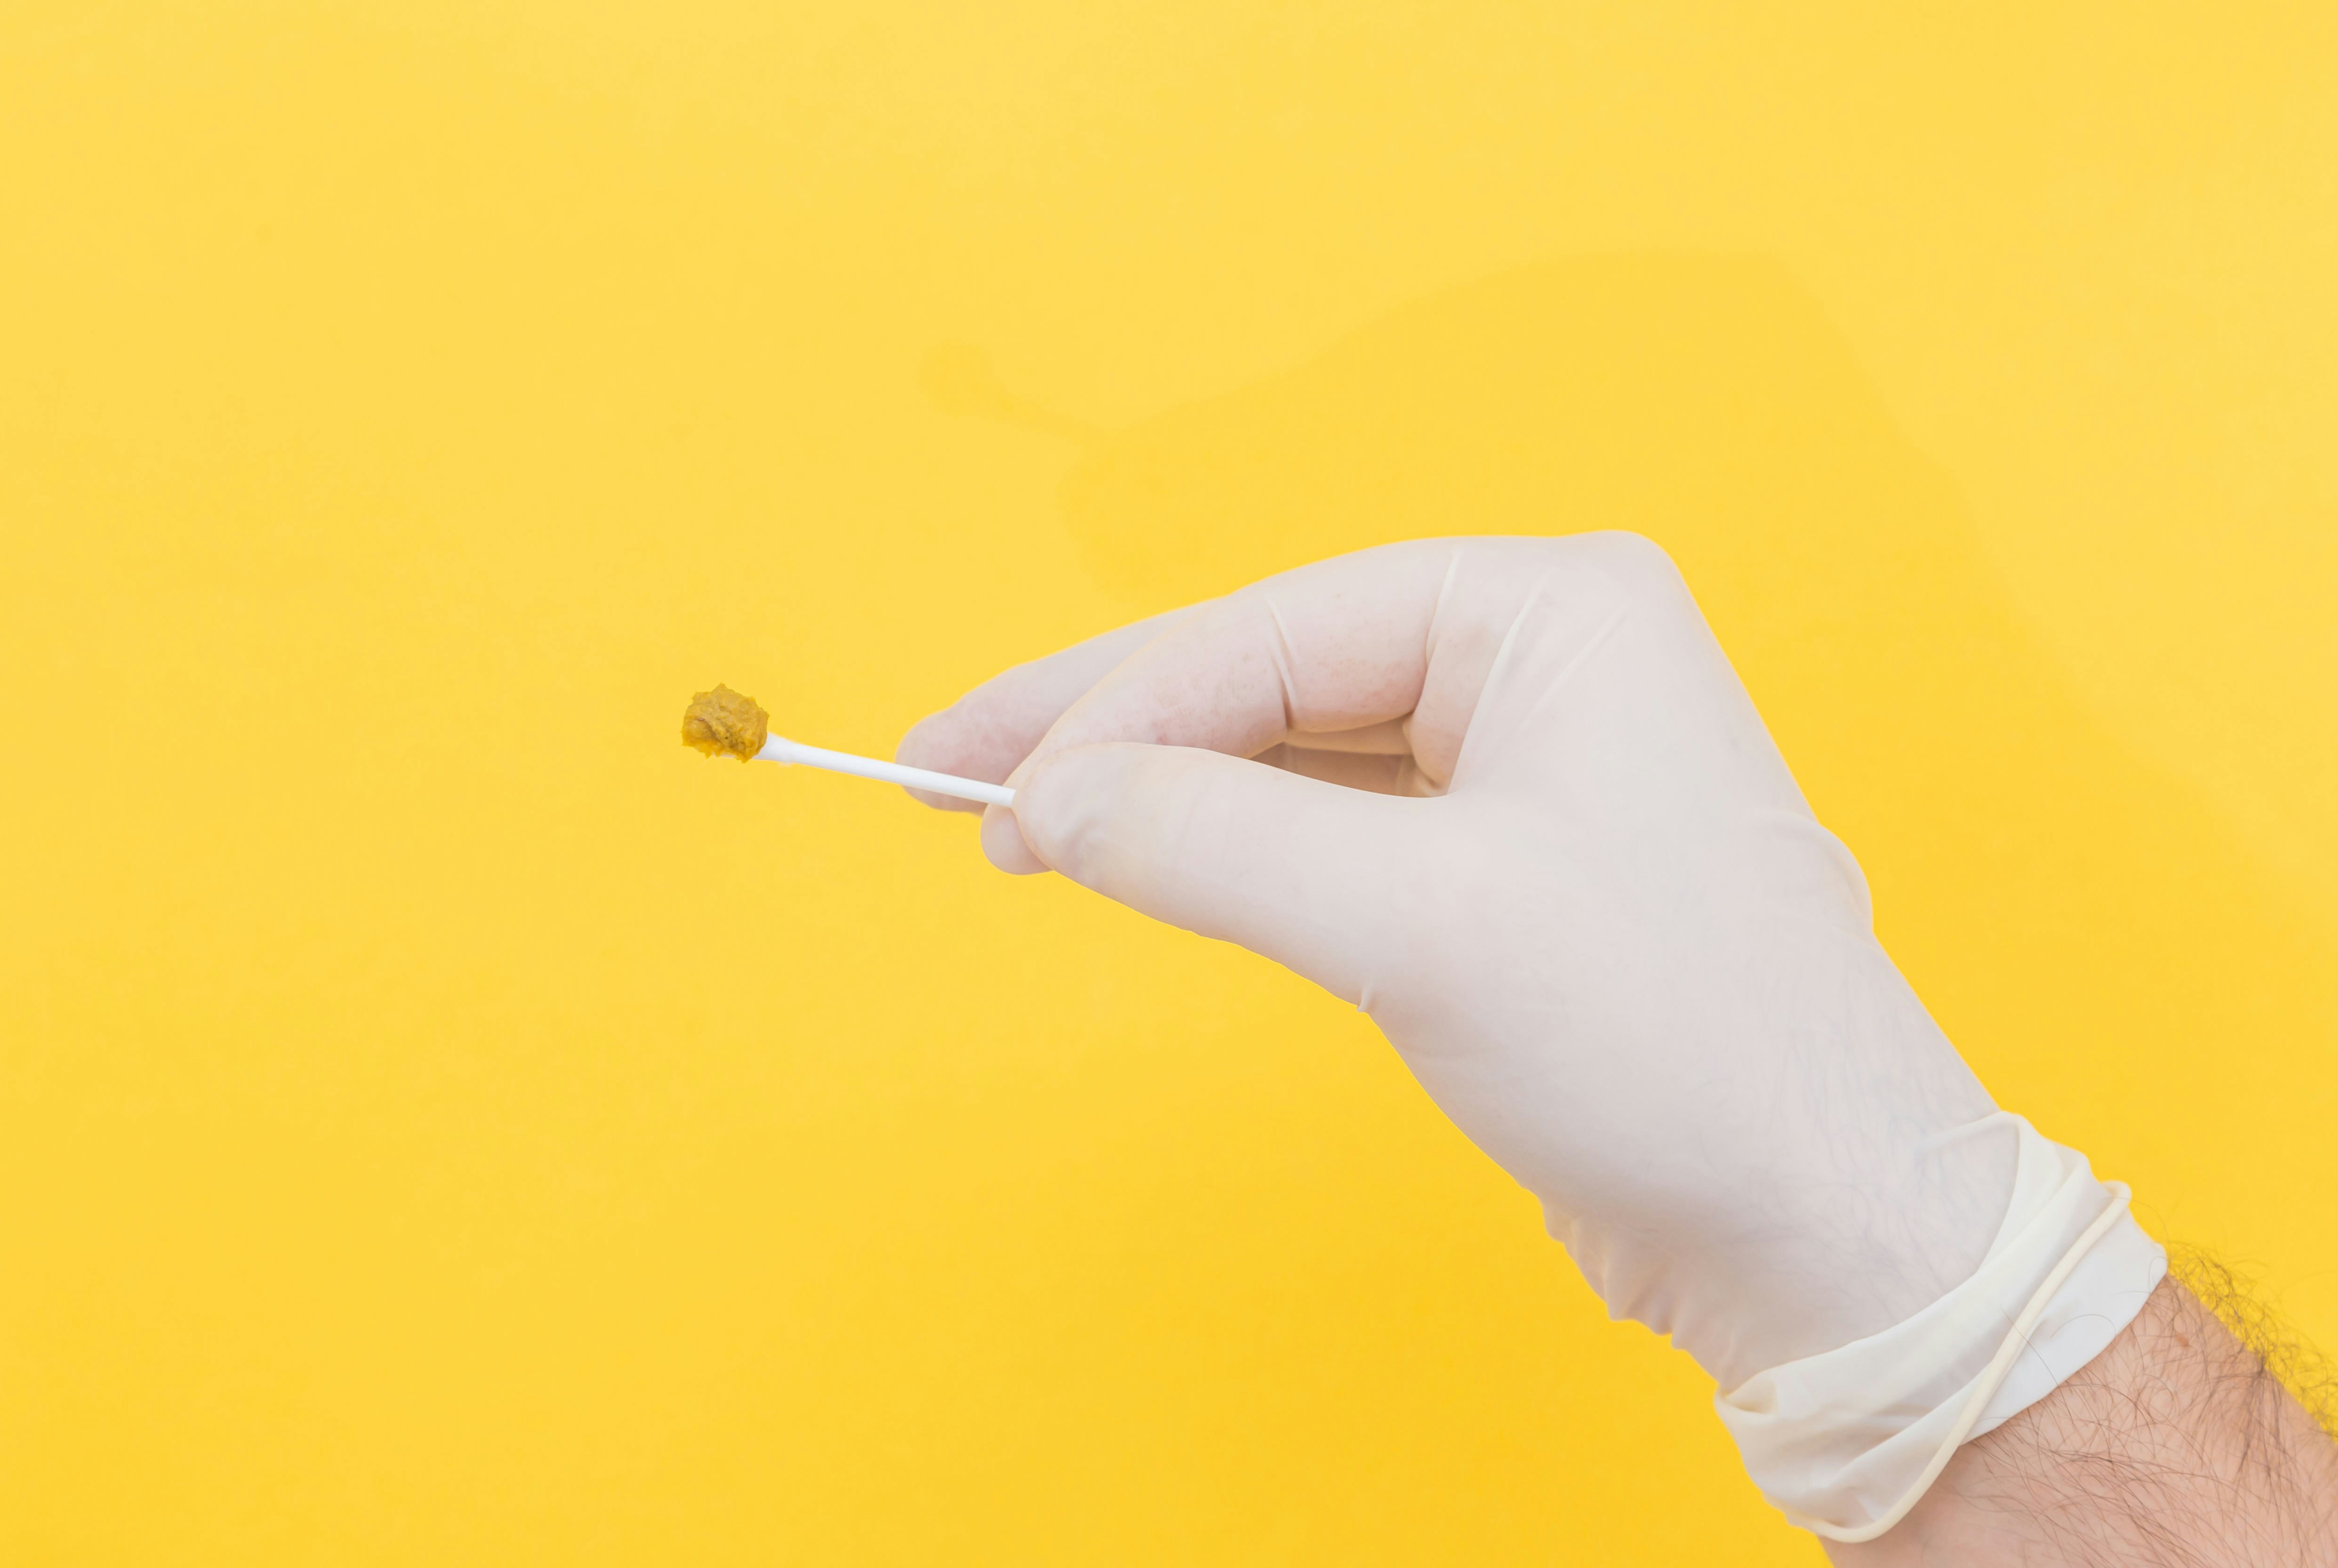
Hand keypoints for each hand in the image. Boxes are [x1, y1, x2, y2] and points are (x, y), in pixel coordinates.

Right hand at [900, 534, 2015, 1387]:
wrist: (1824, 1225)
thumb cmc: (1677, 1050)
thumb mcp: (1418, 928)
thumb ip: (1213, 840)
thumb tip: (1050, 796)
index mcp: (1554, 613)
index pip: (1276, 628)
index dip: (1114, 702)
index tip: (985, 779)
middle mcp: (1548, 662)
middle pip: (1272, 671)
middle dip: (1114, 727)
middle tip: (948, 763)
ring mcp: (1533, 763)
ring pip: (1294, 750)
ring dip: (1161, 788)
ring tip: (1018, 822)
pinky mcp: (1512, 867)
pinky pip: (1337, 824)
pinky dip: (1234, 845)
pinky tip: (1145, 854)